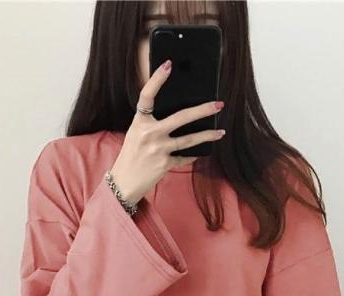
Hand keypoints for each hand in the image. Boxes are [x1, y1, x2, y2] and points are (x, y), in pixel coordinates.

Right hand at [110, 58, 225, 204]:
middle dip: (203, 110)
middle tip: (219, 105)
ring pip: (189, 139)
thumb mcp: (136, 134)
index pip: (147, 95)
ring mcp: (158, 149)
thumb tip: (178, 115)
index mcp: (140, 122)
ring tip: (220, 132)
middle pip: (181, 117)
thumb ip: (152, 123)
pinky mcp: (165, 164)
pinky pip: (184, 156)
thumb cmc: (131, 156)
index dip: (157, 79)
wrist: (123, 182)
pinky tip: (202, 150)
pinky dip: (193, 154)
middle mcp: (149, 133)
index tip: (168, 65)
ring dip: (207, 135)